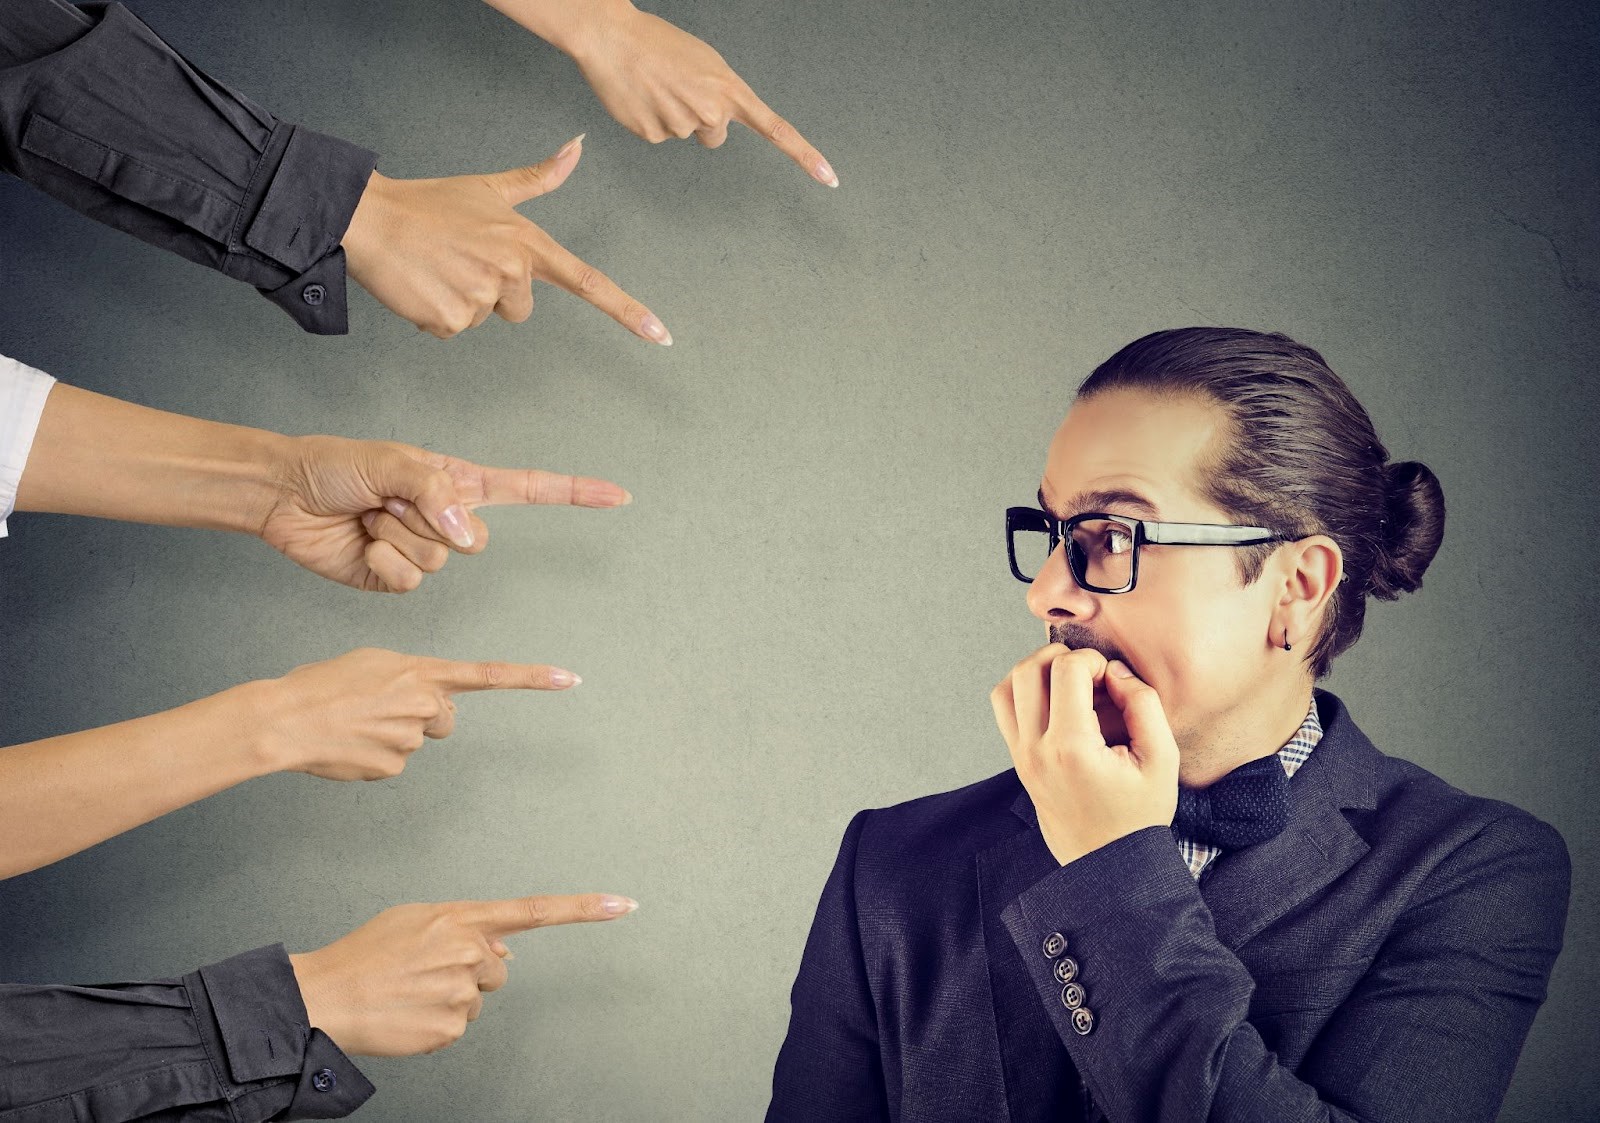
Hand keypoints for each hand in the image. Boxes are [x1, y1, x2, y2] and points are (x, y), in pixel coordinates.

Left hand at [254, 434, 628, 592]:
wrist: (285, 496)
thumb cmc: (336, 465)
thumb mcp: (393, 462)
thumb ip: (437, 493)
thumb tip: (468, 535)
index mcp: (457, 482)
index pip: (530, 490)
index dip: (575, 493)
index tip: (619, 496)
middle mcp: (447, 518)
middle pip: (475, 540)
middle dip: (428, 519)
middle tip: (387, 500)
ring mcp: (424, 551)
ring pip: (439, 563)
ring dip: (398, 537)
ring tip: (369, 516)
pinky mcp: (396, 579)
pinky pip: (411, 583)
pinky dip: (383, 562)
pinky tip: (361, 543)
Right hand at [254, 647, 578, 780]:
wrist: (283, 718)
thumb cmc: (321, 684)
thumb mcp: (373, 662)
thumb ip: (411, 677)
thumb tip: (428, 702)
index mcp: (422, 671)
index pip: (489, 675)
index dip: (532, 678)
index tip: (571, 680)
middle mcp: (425, 704)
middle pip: (445, 718)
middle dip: (422, 716)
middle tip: (379, 709)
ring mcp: (411, 739)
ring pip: (416, 740)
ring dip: (391, 734)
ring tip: (353, 724)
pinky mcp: (393, 767)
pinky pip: (393, 763)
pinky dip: (374, 757)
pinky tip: (349, 745)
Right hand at [289, 892, 637, 1055]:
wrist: (324, 997)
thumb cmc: (365, 956)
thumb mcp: (414, 919)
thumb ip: (463, 925)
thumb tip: (505, 947)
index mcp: (461, 918)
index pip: (535, 910)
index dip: (584, 908)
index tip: (624, 904)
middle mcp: (468, 951)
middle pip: (499, 967)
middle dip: (472, 970)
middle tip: (427, 972)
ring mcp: (462, 992)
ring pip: (479, 999)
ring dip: (453, 998)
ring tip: (411, 992)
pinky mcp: (451, 1028)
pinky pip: (460, 1027)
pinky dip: (438, 1024)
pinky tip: (410, 1014)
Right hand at [341, 136, 670, 341]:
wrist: (372, 218)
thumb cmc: (430, 205)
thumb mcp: (489, 188)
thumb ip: (539, 178)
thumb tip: (578, 147)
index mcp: (527, 242)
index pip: (588, 281)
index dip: (627, 311)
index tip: (660, 335)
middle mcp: (512, 271)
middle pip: (521, 309)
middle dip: (493, 293)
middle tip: (460, 261)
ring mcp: (482, 296)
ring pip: (484, 319)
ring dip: (460, 302)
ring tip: (438, 269)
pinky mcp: (451, 319)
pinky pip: (453, 331)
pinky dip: (435, 315)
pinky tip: (422, 285)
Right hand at [486, 0, 834, 184]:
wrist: (611, 37)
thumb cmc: (658, 44)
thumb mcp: (704, 63)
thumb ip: (720, 96)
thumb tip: (715, 128)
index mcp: (730, 90)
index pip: (777, 129)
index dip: (805, 156)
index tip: (829, 179)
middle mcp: (712, 111)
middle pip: (715, 136)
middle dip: (701, 118)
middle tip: (678, 88)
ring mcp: (682, 126)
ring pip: (685, 135)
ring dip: (672, 115)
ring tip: (656, 86)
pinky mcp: (653, 135)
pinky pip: (659, 136)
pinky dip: (649, 120)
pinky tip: (641, 97)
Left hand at [990, 644, 1178, 865]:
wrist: (1110, 867)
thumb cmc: (1139, 816)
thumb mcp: (1161, 760)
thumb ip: (1143, 705)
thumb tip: (1116, 672)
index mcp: (1071, 747)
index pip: (1065, 670)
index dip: (1092, 659)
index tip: (1112, 679)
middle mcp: (1036, 750)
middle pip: (1027, 670)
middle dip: (1061, 656)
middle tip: (1089, 673)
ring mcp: (1021, 757)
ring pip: (1006, 687)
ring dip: (1035, 671)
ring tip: (1068, 681)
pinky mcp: (1018, 763)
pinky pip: (1004, 712)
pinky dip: (1023, 694)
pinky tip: (1056, 703)